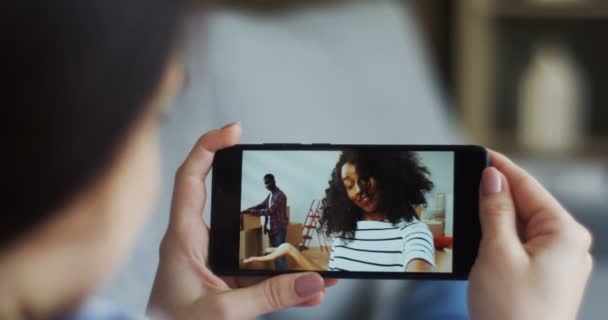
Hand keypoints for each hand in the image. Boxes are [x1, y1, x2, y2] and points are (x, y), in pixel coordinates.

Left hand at [147, 122, 336, 318]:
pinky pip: (261, 274)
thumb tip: (313, 282)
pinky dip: (286, 279)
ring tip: (314, 246)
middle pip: (229, 204)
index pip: (190, 178)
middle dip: (260, 193)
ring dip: (284, 247)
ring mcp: (213, 265)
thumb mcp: (222, 313)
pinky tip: (309, 286)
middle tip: (285, 182)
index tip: (235, 129)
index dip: (209, 147)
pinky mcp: (225, 285)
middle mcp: (198, 245)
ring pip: (253, 244)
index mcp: (183, 239)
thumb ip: (269, 297)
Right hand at [468, 151, 592, 319]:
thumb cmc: (513, 313)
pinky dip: (501, 238)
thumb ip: (496, 211)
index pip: (529, 187)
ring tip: (469, 212)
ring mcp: (559, 262)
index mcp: (564, 233)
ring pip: (522, 226)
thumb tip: (493, 178)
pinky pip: (522, 245)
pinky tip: (481, 238)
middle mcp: (568, 245)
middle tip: (465, 183)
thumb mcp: (497, 252)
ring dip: (496, 218)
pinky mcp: (546, 277)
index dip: (501, 168)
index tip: (480, 152)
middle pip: (527, 205)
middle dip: (496, 195)